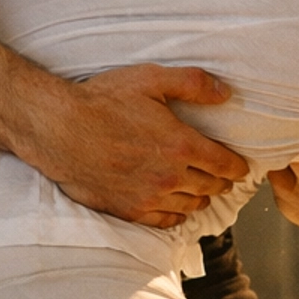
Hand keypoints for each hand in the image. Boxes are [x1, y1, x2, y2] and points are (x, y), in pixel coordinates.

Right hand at [21, 64, 250, 227]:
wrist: (58, 129)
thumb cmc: (102, 100)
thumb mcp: (150, 78)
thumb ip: (193, 83)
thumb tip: (226, 93)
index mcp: (181, 144)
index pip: (224, 164)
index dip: (237, 167)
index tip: (241, 167)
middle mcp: (170, 176)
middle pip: (211, 187)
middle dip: (221, 182)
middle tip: (224, 177)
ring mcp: (149, 197)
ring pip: (190, 206)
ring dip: (201, 198)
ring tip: (203, 191)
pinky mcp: (128, 210)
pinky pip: (164, 220)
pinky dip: (176, 215)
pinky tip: (177, 207)